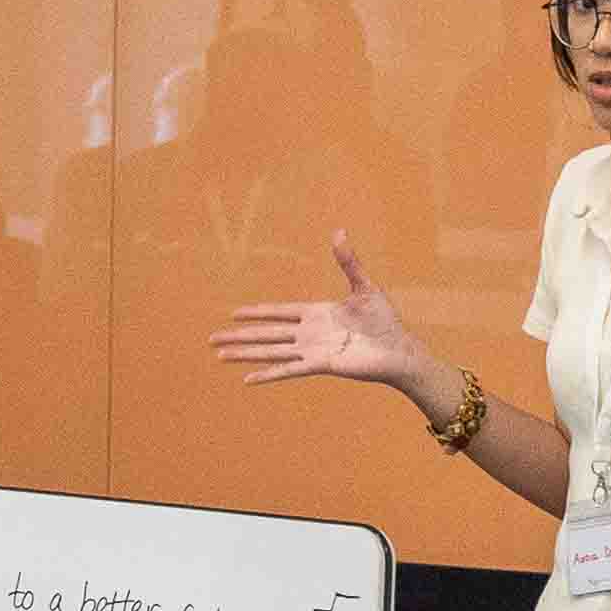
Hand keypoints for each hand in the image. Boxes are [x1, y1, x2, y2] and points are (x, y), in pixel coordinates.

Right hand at [212, 234, 438, 406]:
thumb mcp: (365, 286)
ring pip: (270, 351)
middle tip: (212, 338)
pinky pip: (289, 369)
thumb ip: (348, 262)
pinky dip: (268, 373)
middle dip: (239, 336)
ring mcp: (312, 350)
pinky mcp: (321, 365)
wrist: (398, 349)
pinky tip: (248, 379)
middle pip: (266, 333)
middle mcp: (309, 333)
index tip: (233, 313)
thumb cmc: (385, 320)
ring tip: (220, 356)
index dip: (256, 312)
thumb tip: (339, 232)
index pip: (278, 312)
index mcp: (316, 313)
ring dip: (245, 354)